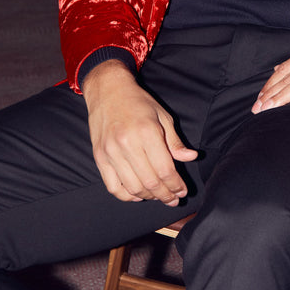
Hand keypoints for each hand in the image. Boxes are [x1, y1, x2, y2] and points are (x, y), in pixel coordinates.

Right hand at [82, 60, 196, 204]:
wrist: (108, 91)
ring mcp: (110, 152)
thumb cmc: (138, 102)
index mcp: (146, 132)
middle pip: (150, 182)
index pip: (165, 170)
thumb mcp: (162, 116)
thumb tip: (190, 157)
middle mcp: (127, 144)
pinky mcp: (99, 157)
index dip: (176, 185)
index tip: (182, 191)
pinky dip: (127, 196)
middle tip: (173, 199)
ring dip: (149, 197)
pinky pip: (113, 186)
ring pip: (133, 188)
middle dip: (165, 195)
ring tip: (158, 196)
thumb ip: (175, 141)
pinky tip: (138, 194)